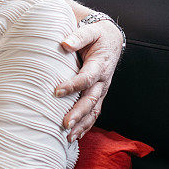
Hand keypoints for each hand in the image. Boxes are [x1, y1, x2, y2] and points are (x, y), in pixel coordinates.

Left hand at [56, 19, 123, 141]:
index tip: (57, 91)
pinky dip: (86, 125)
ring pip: (94, 111)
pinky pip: (94, 112)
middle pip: (91, 100)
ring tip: (69, 136)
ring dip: (83, 124)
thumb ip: (78, 36)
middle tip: (65, 124)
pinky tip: (76, 136)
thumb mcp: (90, 31)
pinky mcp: (99, 95)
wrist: (111, 39)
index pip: (86, 78)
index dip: (73, 86)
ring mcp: (102, 90)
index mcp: (99, 65)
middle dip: (79, 113)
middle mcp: (102, 81)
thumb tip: (65, 44)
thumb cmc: (97, 35)